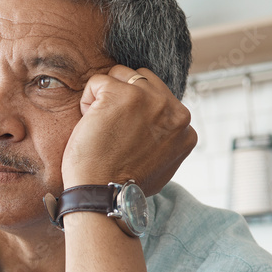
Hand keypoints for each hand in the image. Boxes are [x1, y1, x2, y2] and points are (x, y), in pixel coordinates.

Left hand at [61, 66, 196, 194]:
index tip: (125, 138)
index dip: (136, 114)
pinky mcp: (122, 94)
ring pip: (121, 75)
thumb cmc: (123, 186)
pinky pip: (97, 81)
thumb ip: (166, 140)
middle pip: (143, 81)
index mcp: (185, 128)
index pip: (159, 99)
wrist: (104, 195)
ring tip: (101, 128)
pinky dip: (87, 102)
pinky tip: (89, 126)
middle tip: (111, 130)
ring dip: (104, 98)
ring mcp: (150, 99)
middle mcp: (173, 110)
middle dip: (122, 98)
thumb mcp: (162, 165)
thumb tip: (160, 129)